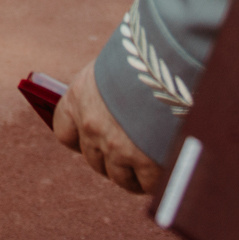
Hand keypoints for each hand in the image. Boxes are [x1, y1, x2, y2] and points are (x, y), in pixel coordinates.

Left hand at [54, 63, 163, 193]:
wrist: (174, 62)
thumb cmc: (147, 56)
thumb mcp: (116, 67)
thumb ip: (109, 93)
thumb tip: (114, 112)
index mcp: (79, 98)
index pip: (64, 131)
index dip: (79, 140)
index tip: (91, 141)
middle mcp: (92, 126)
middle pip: (94, 159)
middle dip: (110, 160)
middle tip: (129, 154)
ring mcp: (117, 146)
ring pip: (119, 177)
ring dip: (132, 176)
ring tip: (148, 168)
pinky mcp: (145, 161)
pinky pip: (146, 183)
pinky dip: (154, 181)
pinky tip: (163, 171)